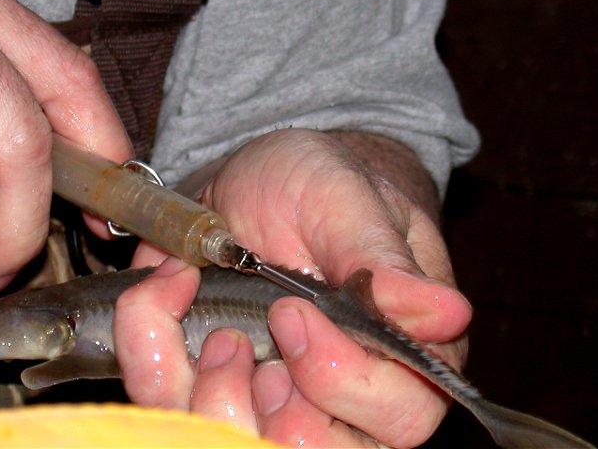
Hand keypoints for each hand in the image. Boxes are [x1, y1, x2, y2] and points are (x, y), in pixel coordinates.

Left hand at [114, 128, 471, 446]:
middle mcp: (344, 399)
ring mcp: (269, 400)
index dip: (342, 379)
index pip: (400, 416)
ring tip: (217, 326)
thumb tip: (448, 313)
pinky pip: (168, 403)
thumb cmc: (320, 185)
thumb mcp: (347, 199)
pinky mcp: (206, 387)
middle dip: (269, 408)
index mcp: (403, 356)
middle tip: (246, 336)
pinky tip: (168, 289)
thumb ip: (383, 259)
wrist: (260, 175)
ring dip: (206, 388)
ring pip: (235, 441)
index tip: (292, 312)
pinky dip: (149, 345)